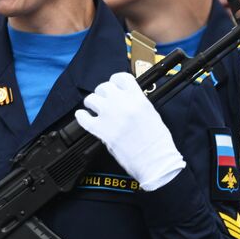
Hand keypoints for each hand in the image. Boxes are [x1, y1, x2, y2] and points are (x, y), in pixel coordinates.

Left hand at [73, 72, 184, 190]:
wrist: (155, 160)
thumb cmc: (158, 142)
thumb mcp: (152, 114)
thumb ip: (137, 103)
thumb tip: (127, 100)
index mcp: (138, 98)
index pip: (121, 78)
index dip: (116, 81)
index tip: (115, 85)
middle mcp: (122, 103)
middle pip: (104, 87)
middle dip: (103, 93)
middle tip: (105, 99)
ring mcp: (109, 116)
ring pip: (91, 99)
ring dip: (92, 102)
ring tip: (94, 107)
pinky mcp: (101, 130)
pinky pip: (84, 118)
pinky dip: (81, 116)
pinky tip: (83, 116)